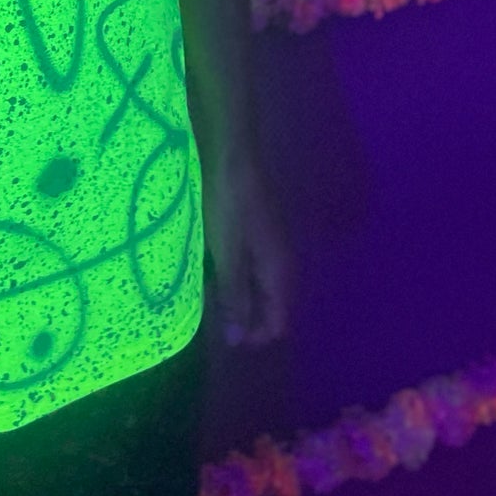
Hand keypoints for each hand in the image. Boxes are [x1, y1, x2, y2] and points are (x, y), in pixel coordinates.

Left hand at [202, 155, 292, 347]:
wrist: (232, 155)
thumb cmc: (229, 206)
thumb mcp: (228, 255)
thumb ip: (235, 297)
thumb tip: (238, 340)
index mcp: (281, 272)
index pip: (280, 322)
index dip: (255, 336)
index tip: (225, 337)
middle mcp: (283, 261)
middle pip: (273, 305)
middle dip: (248, 319)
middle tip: (215, 320)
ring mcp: (272, 243)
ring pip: (262, 286)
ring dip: (241, 298)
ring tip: (212, 299)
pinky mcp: (258, 230)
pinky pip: (253, 267)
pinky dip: (238, 277)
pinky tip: (216, 272)